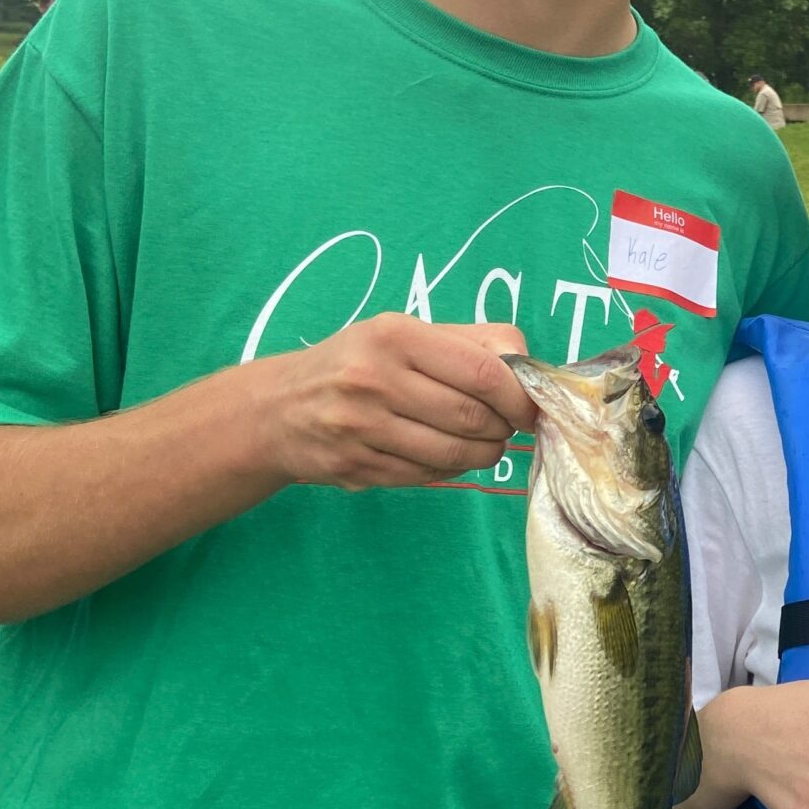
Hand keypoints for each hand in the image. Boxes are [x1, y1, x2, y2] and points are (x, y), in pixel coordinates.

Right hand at [257, 313, 539, 491]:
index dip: (518, 396)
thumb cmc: (358, 362)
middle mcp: (374, 379)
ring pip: (454, 453)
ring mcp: (361, 428)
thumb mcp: (404, 333)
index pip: (482, 371)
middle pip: (472, 417)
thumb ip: (470, 341)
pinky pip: (427, 475)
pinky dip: (450, 470)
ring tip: (485, 443)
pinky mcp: (356, 467)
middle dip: (503, 428)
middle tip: (507, 427)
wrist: (279, 408)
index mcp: (394, 335)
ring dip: (485, 454)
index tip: (529, 408)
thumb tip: (527, 365)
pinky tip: (447, 455)